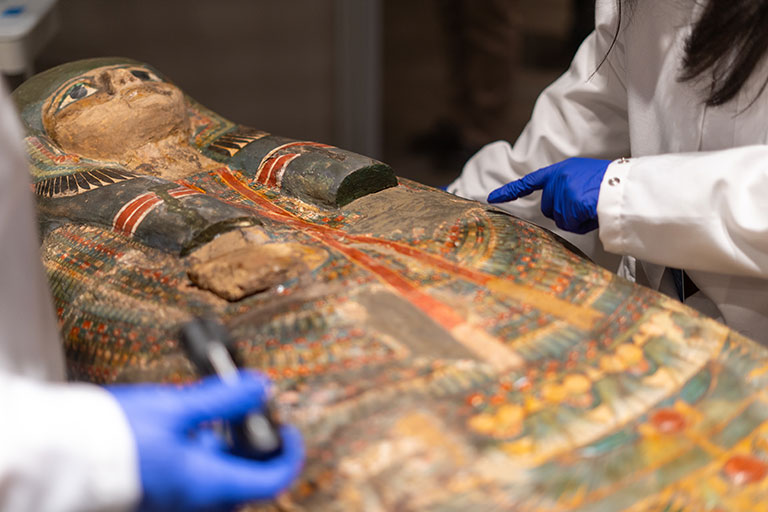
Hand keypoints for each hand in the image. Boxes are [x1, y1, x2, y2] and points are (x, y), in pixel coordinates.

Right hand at [107, 372, 303, 511]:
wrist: (59, 459)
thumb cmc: (117, 438)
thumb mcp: (178, 409)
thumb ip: (225, 399)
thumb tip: (262, 385)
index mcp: (211, 486)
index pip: (273, 480)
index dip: (290, 452)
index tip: (289, 428)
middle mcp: (198, 502)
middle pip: (246, 477)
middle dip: (254, 441)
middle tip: (248, 409)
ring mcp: (177, 501)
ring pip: (218, 474)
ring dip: (225, 443)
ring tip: (213, 407)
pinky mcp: (158, 494)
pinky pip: (193, 476)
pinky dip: (200, 450)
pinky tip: (186, 423)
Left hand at [487, 157, 610, 233]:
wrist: (627, 186)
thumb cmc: (610, 184)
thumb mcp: (584, 178)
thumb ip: (566, 188)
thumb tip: (557, 210)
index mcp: (561, 170)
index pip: (529, 182)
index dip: (509, 191)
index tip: (490, 198)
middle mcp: (558, 179)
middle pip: (548, 208)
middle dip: (565, 212)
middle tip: (586, 204)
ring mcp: (563, 191)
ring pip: (560, 218)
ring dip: (576, 218)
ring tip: (593, 207)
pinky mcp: (571, 203)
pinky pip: (571, 223)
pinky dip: (583, 223)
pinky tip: (594, 212)